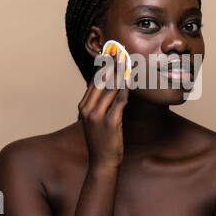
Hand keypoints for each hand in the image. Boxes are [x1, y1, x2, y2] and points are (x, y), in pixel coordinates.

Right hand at [77, 50, 129, 167]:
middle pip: (102, 82)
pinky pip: (119, 102)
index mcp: (83, 107)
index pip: (94, 81)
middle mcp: (88, 109)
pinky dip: (126, 91)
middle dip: (113, 66)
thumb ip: (99, 104)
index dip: (104, 67)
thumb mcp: (94, 120)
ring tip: (130, 64)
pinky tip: (132, 83)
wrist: (102, 162)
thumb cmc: (101, 141)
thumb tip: (111, 88)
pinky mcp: (110, 123)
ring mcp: (97, 116)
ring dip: (121, 75)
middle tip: (123, 54)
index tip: (112, 56)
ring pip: (110, 90)